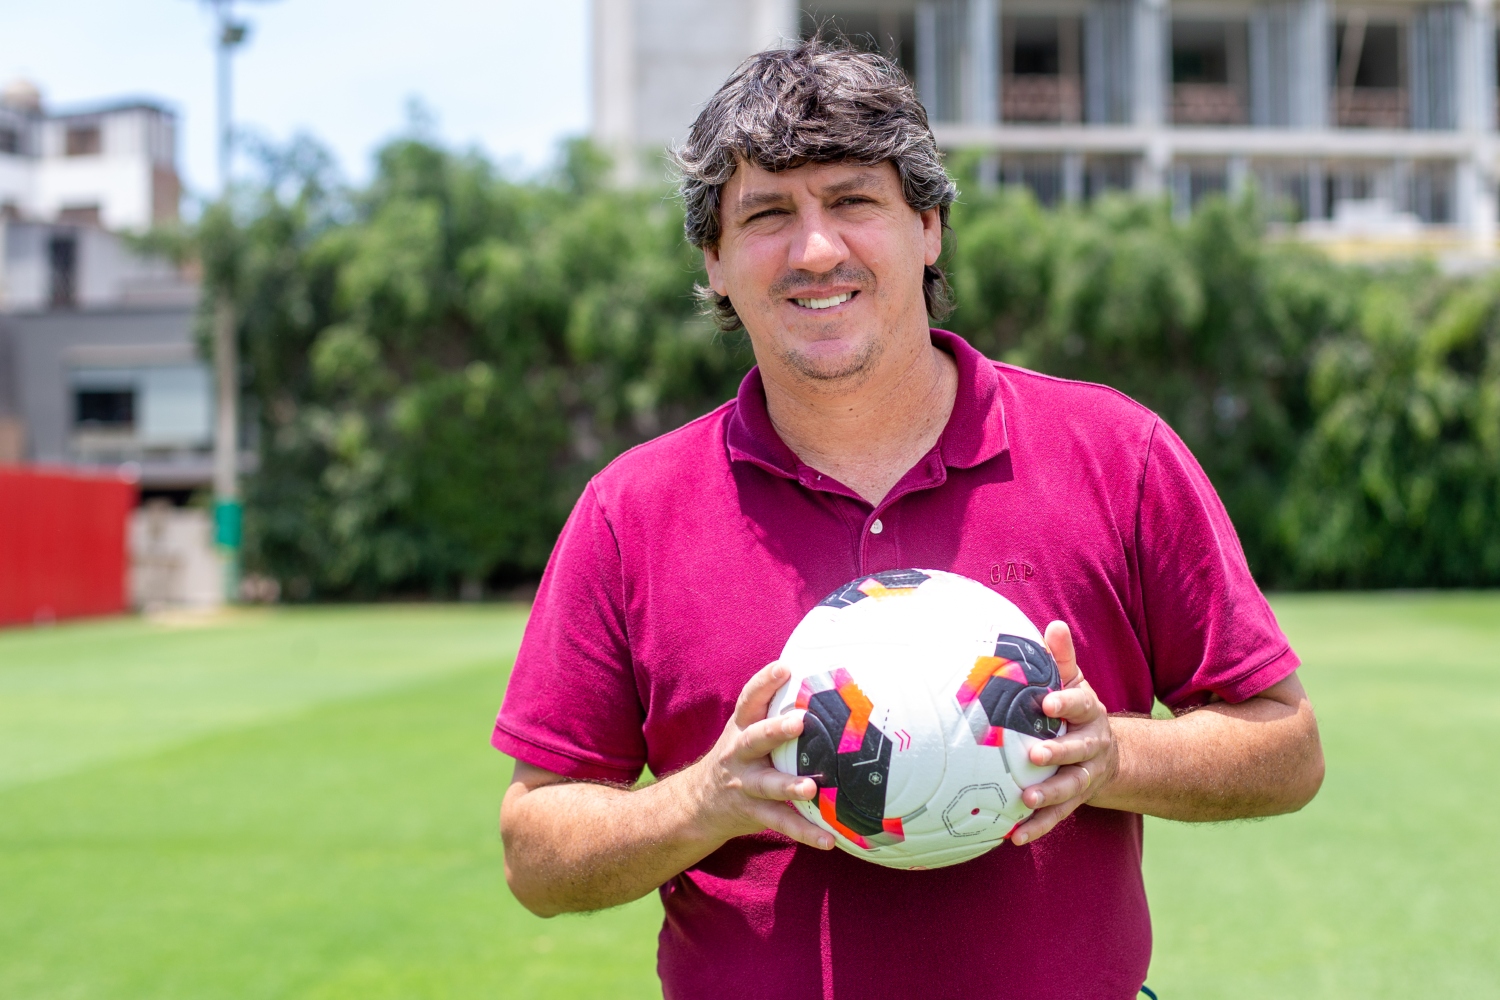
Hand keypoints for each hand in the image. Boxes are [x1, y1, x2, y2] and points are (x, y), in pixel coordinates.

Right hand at [686, 661, 835, 850]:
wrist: (698, 803)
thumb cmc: (738, 756)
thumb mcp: (746, 729)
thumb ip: (772, 710)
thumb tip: (819, 681)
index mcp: (741, 728)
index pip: (750, 699)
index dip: (765, 682)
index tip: (784, 667)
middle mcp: (740, 754)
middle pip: (756, 739)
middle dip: (776, 730)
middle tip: (800, 722)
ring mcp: (746, 785)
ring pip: (768, 785)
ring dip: (789, 786)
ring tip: (810, 788)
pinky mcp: (755, 813)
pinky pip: (781, 822)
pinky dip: (805, 832)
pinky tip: (828, 840)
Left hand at [1010, 621, 1116, 845]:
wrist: (1108, 754)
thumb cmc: (1075, 710)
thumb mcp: (1074, 682)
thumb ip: (1062, 658)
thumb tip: (1054, 625)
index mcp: (1090, 713)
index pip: (1081, 705)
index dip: (1066, 704)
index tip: (1046, 702)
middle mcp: (1092, 746)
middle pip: (1078, 750)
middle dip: (1058, 753)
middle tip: (1033, 755)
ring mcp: (1085, 776)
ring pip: (1071, 787)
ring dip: (1049, 795)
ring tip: (1025, 800)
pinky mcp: (1074, 800)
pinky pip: (1058, 816)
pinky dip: (1037, 827)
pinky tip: (1014, 836)